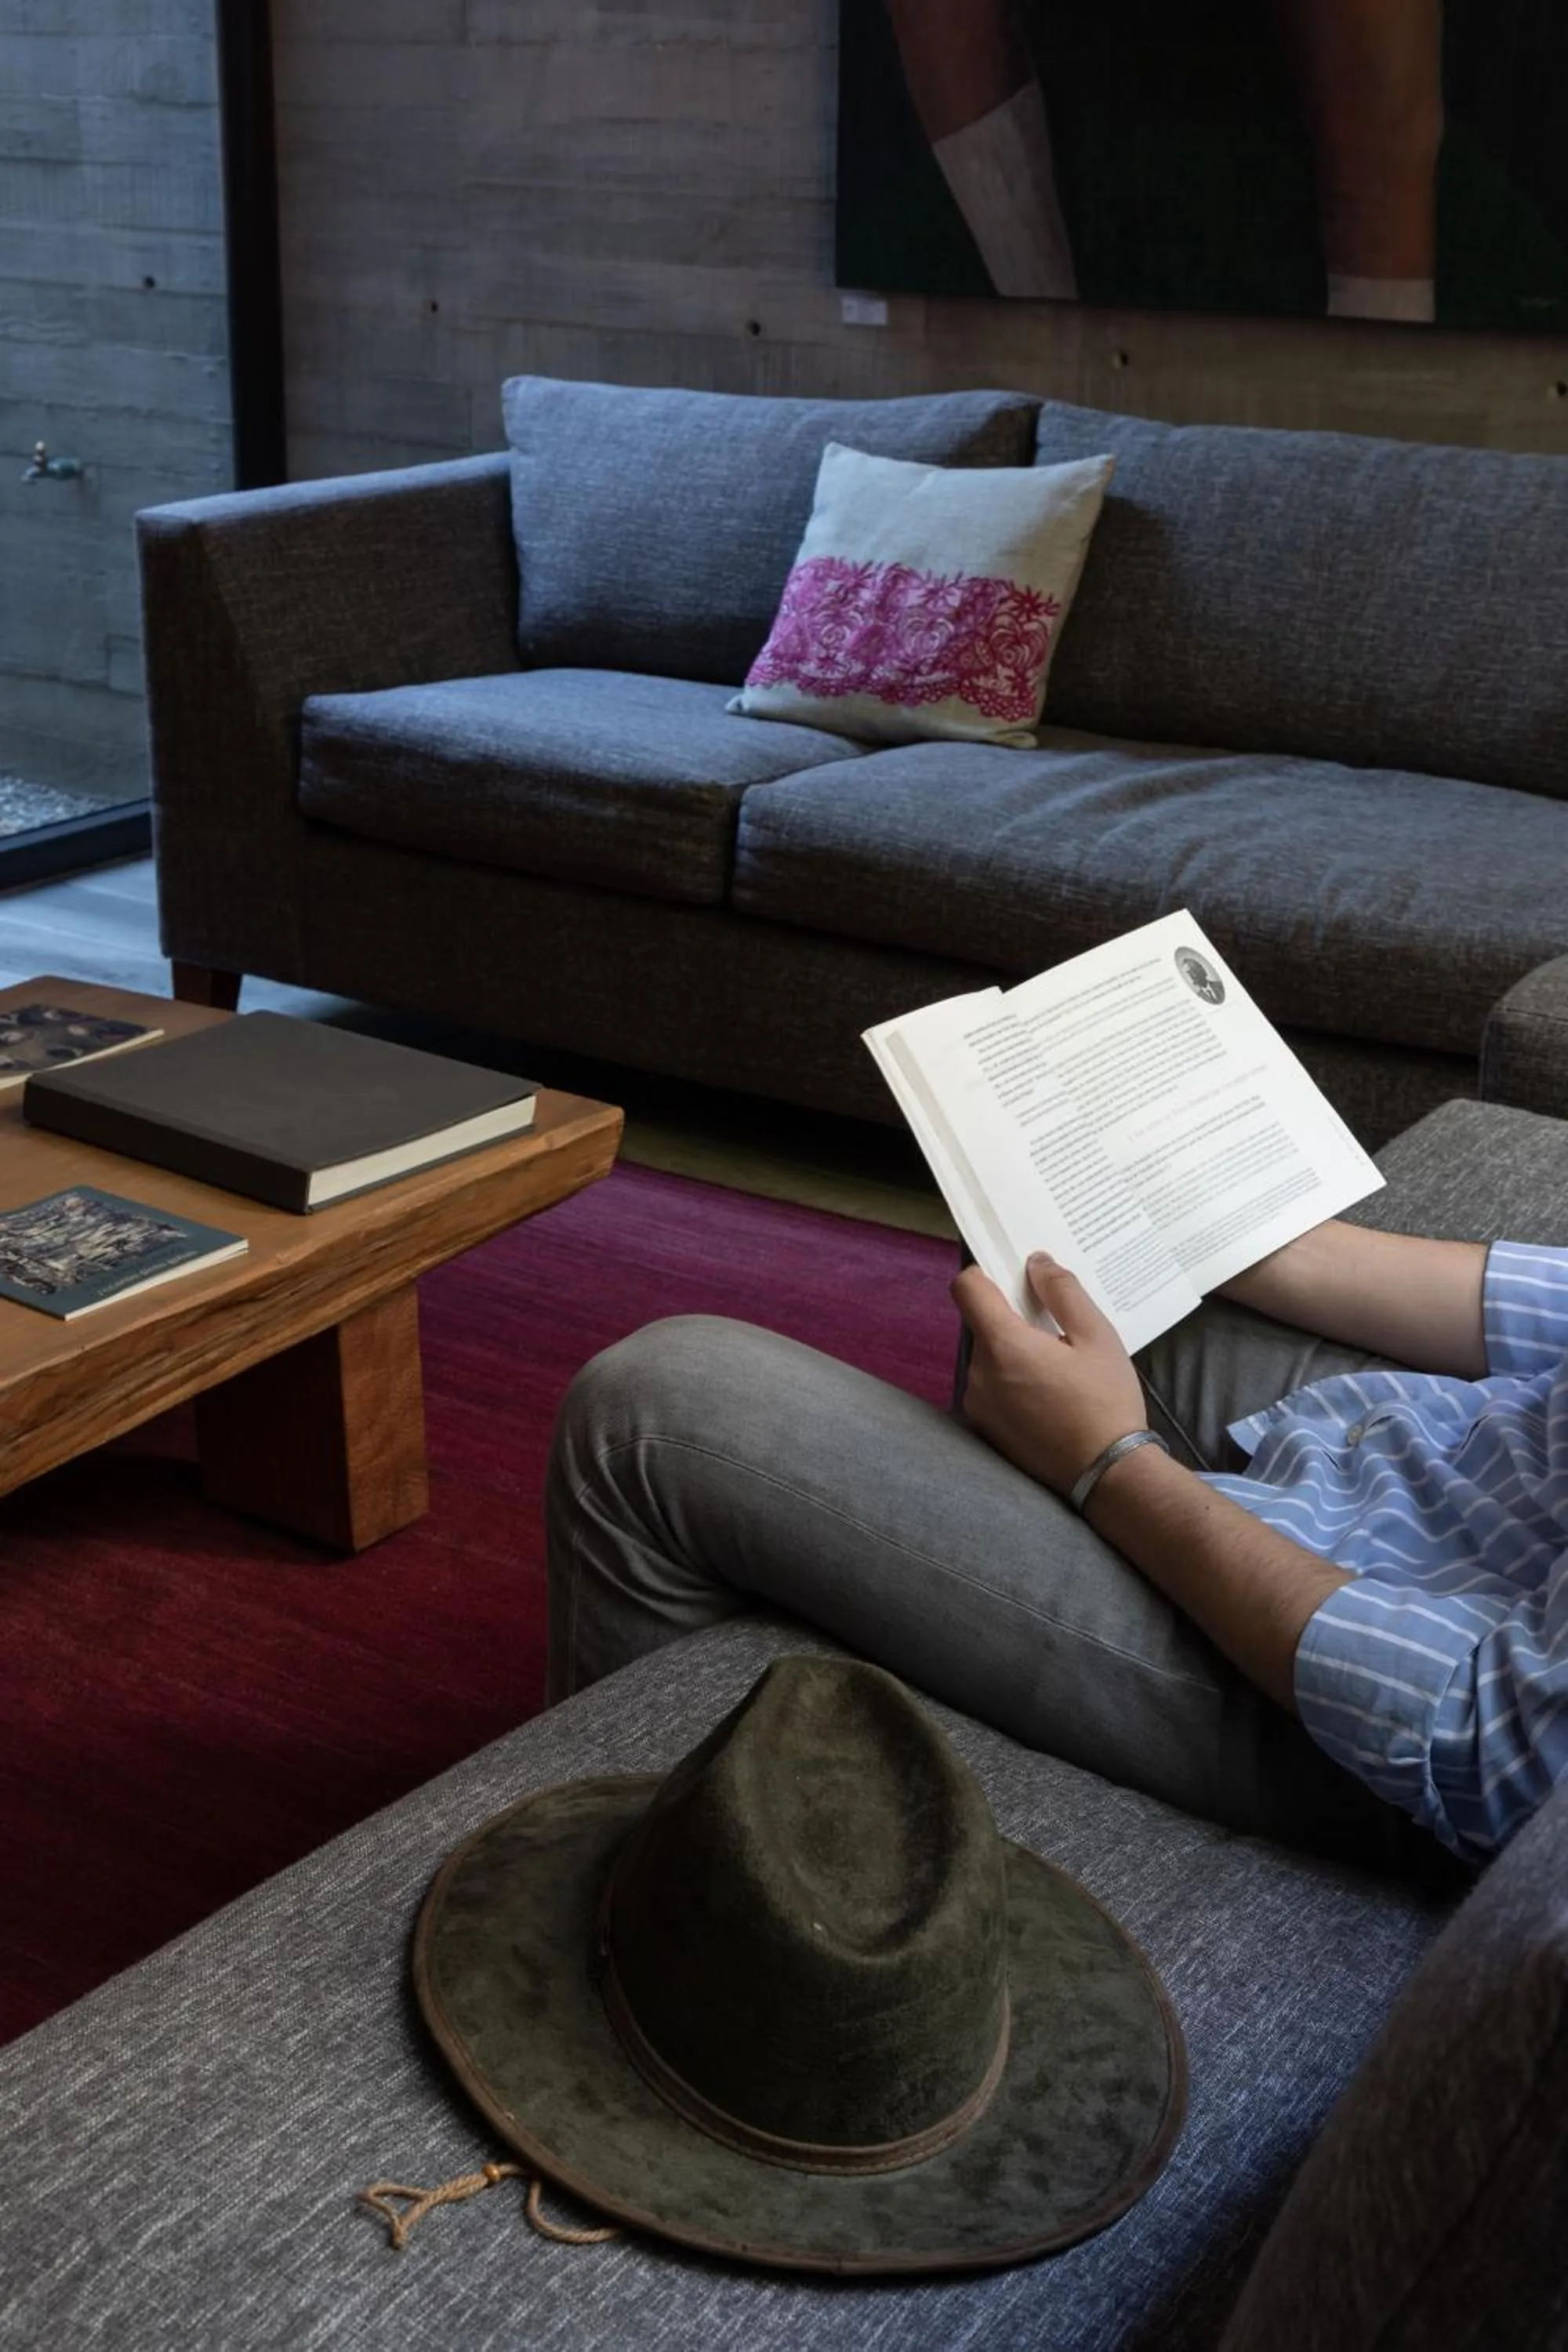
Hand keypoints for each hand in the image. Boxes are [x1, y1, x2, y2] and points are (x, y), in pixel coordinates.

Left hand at [952, 1252, 1146, 1496]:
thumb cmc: (1106, 1402)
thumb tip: (1037, 1261)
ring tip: (1059, 1370)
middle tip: (1056, 1331)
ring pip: (989, 1359)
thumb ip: (1063, 1292)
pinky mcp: (986, 1429)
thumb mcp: (1098, 1337)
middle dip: (1013, 1321)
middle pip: (982, 1326)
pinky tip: (1049, 1397)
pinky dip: (1012, 1383)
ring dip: (1014, 1355)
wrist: (1108, 1475)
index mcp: (1003, 1345)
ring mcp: (978, 1405)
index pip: (965, 1288)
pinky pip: (992, 1389)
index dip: (985, 1275)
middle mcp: (979, 1374)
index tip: (1013, 1280)